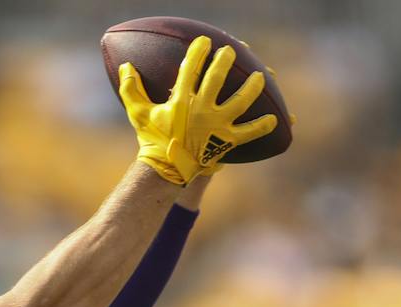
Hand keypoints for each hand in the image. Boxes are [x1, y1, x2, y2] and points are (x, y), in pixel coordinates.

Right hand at [118, 36, 278, 185]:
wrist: (166, 170)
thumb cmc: (152, 141)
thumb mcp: (138, 114)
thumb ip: (131, 89)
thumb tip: (126, 67)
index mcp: (181, 100)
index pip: (190, 69)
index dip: (198, 52)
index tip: (205, 43)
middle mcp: (201, 109)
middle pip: (217, 78)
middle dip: (225, 61)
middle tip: (230, 52)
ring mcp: (216, 125)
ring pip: (240, 101)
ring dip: (252, 87)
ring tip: (260, 76)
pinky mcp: (226, 140)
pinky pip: (248, 132)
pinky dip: (261, 126)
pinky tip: (274, 119)